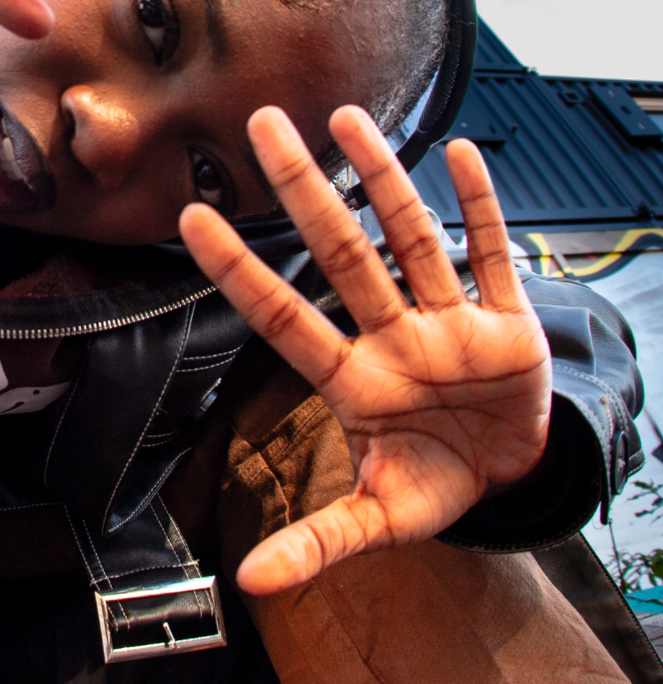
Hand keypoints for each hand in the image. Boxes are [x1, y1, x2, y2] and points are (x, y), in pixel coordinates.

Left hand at [179, 105, 550, 595]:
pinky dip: (482, 210)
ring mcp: (449, 321)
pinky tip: (462, 156)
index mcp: (357, 381)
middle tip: (260, 123)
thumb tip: (250, 586)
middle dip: (304, 191)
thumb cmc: (436, 480)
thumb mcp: (383, 518)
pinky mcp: (507, 322)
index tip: (190, 218)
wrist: (512, 467)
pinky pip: (492, 256)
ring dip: (384, 178)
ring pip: (410, 237)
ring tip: (347, 117)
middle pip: (341, 252)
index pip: (284, 316)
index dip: (240, 270)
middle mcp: (394, 336)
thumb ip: (321, 541)